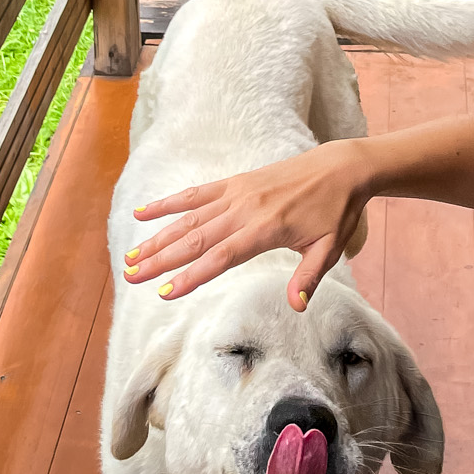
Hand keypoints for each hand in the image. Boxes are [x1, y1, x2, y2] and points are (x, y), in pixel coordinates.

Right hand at [122, 137, 371, 309]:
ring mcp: (237, 193)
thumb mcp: (329, 248)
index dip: (191, 276)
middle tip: (133, 276)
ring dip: (158, 237)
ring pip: (189, 218)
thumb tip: (296, 306)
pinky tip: (144, 213)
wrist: (341, 167)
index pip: (221, 257)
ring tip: (131, 255)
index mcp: (266, 228)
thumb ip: (309, 277)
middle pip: (196, 239)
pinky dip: (169, 203)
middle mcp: (245, 209)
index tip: (165, 293)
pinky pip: (196, 193)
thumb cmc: (336, 210)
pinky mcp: (236, 182)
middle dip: (161, 259)